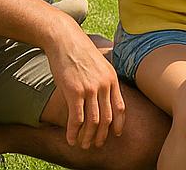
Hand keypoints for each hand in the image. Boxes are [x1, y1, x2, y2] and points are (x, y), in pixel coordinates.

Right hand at [45, 13, 125, 148]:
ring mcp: (90, 88)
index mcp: (112, 78)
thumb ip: (103, 80)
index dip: (118, 123)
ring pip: (93, 121)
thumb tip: (104, 96)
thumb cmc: (80, 52)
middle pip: (107, 118)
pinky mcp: (74, 91)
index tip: (115, 134)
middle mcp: (104, 84)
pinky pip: (76, 119)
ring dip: (87, 137)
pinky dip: (74, 132)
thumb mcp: (99, 64)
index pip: (120, 107)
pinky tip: (70, 139)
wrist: (65, 40)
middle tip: (95, 145)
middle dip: (102, 135)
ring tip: (82, 145)